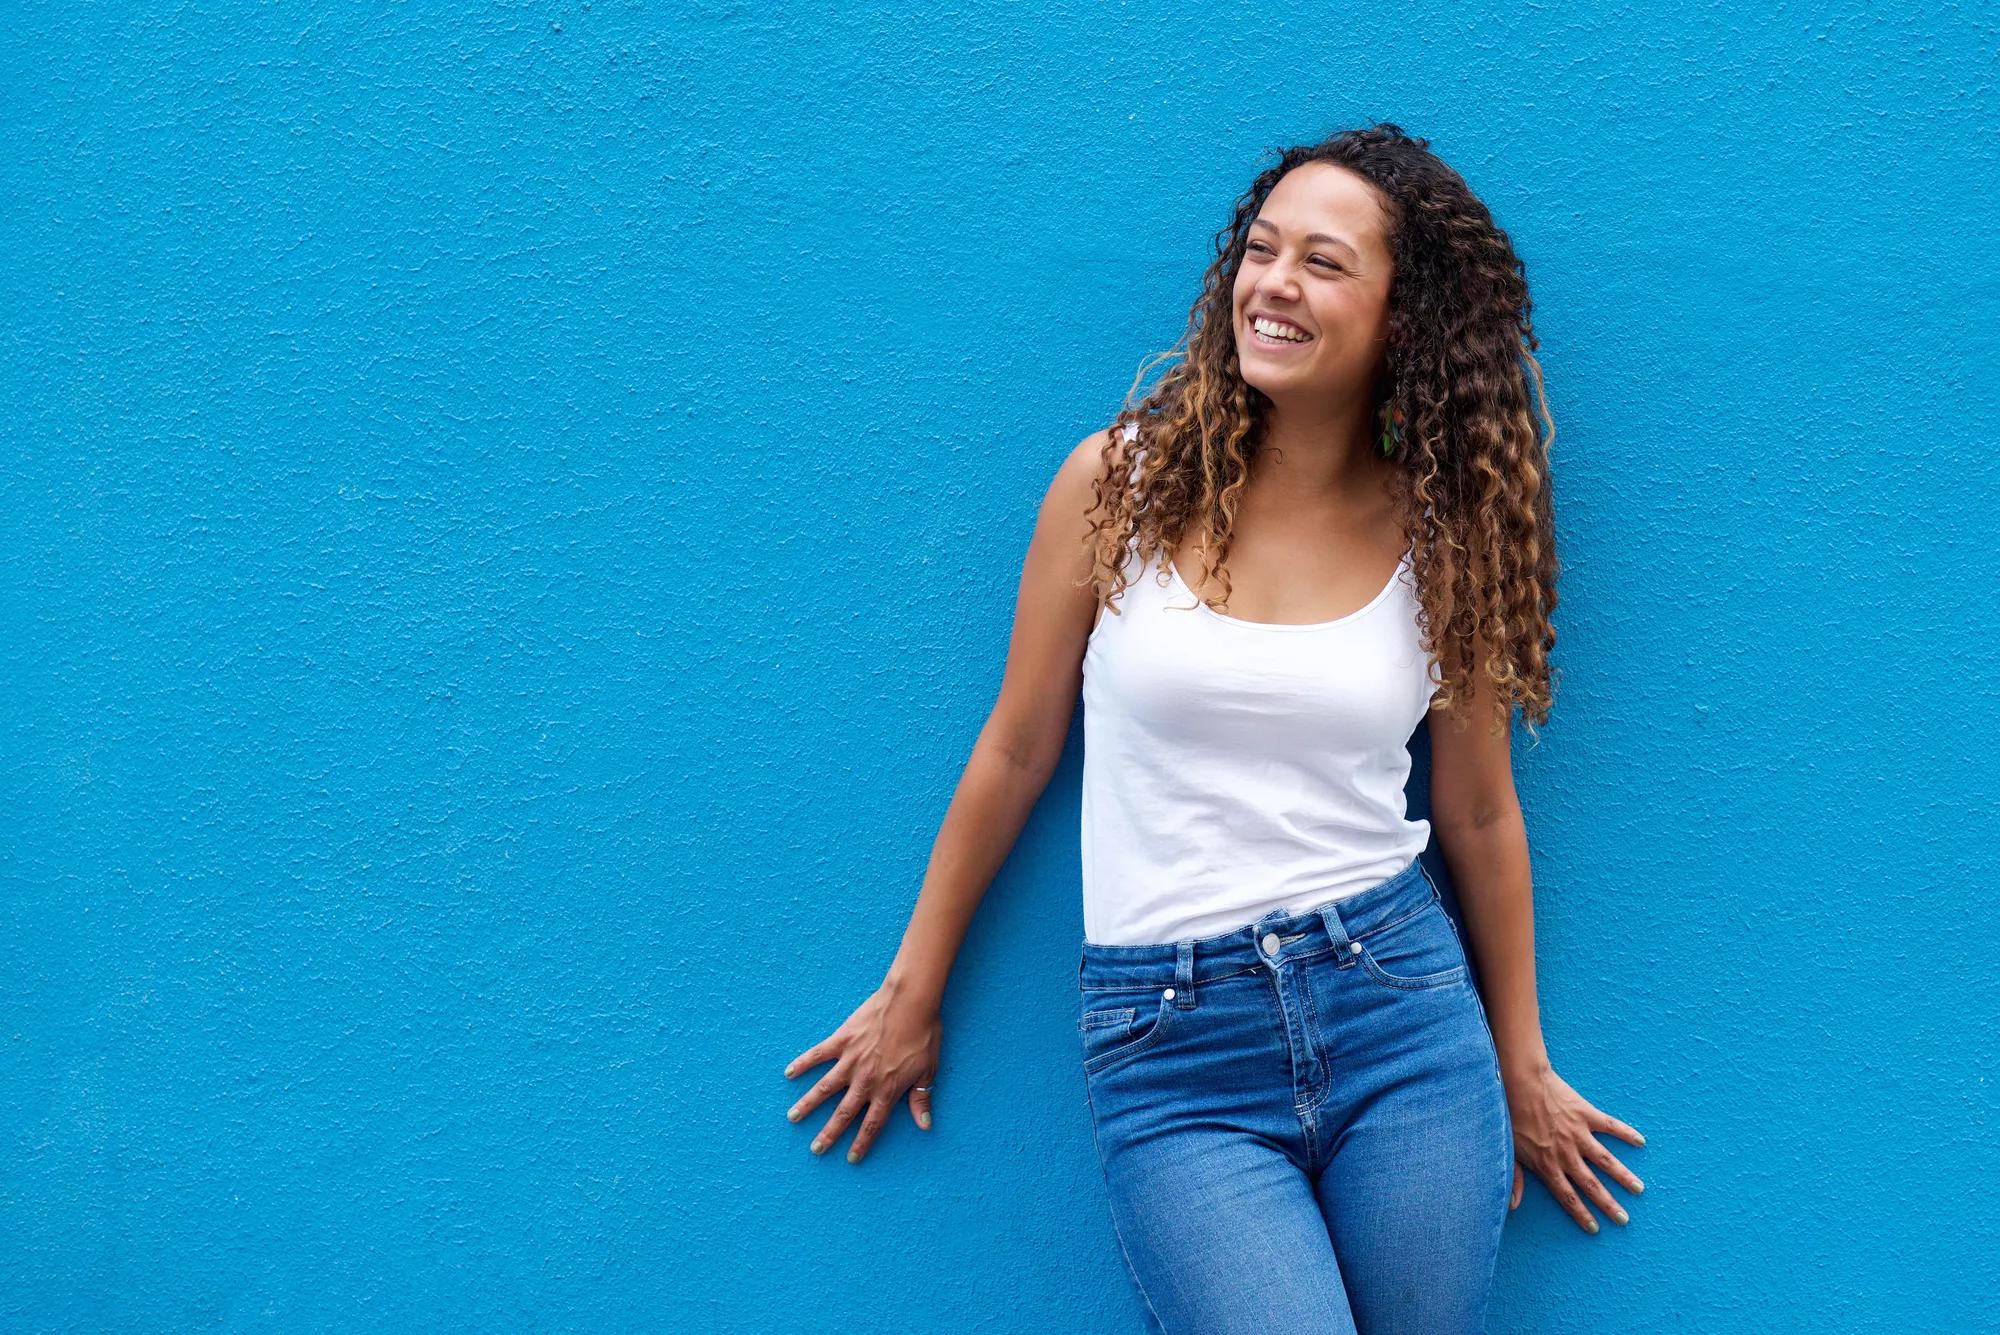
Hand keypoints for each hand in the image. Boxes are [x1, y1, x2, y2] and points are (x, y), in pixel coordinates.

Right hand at [783, 982, 940, 1163]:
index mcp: (887, 1090)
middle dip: (829, 1134)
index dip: (861, 1143)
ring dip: (808, 1104)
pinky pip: (818, 1055)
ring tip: (793, 1118)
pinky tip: (789, 1072)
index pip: (872, 1124)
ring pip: (824, 1088)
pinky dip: (803, 1063)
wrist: (911, 1002)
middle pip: (843, 1113)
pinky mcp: (842, 1040)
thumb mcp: (928, 1070)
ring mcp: (850, 1060)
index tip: (850, 1159)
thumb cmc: (924, 1035)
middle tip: (816, 1149)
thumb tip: (925, 1125)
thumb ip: (921, 1099)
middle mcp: (865, 1080)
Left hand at [1503, 1063, 1645, 1232]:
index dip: (1581, 1214)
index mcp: (1547, 1164)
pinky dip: (1626, 1133)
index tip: (1595, 1228)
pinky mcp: (1586, 1114)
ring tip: (1638, 1189)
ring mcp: (1578, 1134)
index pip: (1567, 1196)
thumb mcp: (1507, 1151)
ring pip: (1606, 1160)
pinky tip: (1640, 1141)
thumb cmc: (1509, 1116)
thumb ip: (1514, 1180)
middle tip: (1624, 1220)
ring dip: (1623, 1176)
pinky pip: (1610, 1126)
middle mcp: (1566, 1153)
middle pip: (1591, 1185)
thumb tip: (1512, 1206)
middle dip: (1608, 1204)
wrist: (1519, 1082)